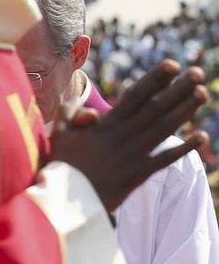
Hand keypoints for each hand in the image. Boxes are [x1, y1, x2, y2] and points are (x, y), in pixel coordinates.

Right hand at [49, 60, 208, 210]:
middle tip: (197, 73)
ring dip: (185, 110)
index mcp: (105, 124)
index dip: (155, 79)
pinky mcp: (139, 174)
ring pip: (164, 128)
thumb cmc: (61, 164)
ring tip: (202, 93)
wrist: (65, 199)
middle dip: (177, 89)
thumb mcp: (60, 133)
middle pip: (156, 107)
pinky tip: (202, 137)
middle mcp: (123, 135)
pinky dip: (185, 148)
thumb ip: (71, 113)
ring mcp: (133, 154)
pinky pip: (166, 159)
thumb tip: (88, 107)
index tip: (172, 64)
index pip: (135, 95)